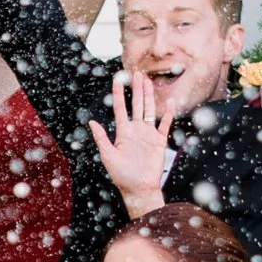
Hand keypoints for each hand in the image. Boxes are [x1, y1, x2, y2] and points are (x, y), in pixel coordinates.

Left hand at [86, 67, 174, 215]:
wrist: (139, 188)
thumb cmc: (121, 175)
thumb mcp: (108, 156)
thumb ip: (101, 138)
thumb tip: (91, 122)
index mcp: (122, 132)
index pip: (120, 108)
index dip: (118, 93)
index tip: (117, 79)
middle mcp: (136, 130)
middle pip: (136, 105)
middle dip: (137, 89)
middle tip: (138, 73)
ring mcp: (148, 134)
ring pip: (149, 110)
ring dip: (149, 96)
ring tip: (150, 81)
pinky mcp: (159, 141)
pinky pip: (164, 124)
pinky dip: (168, 113)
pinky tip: (170, 102)